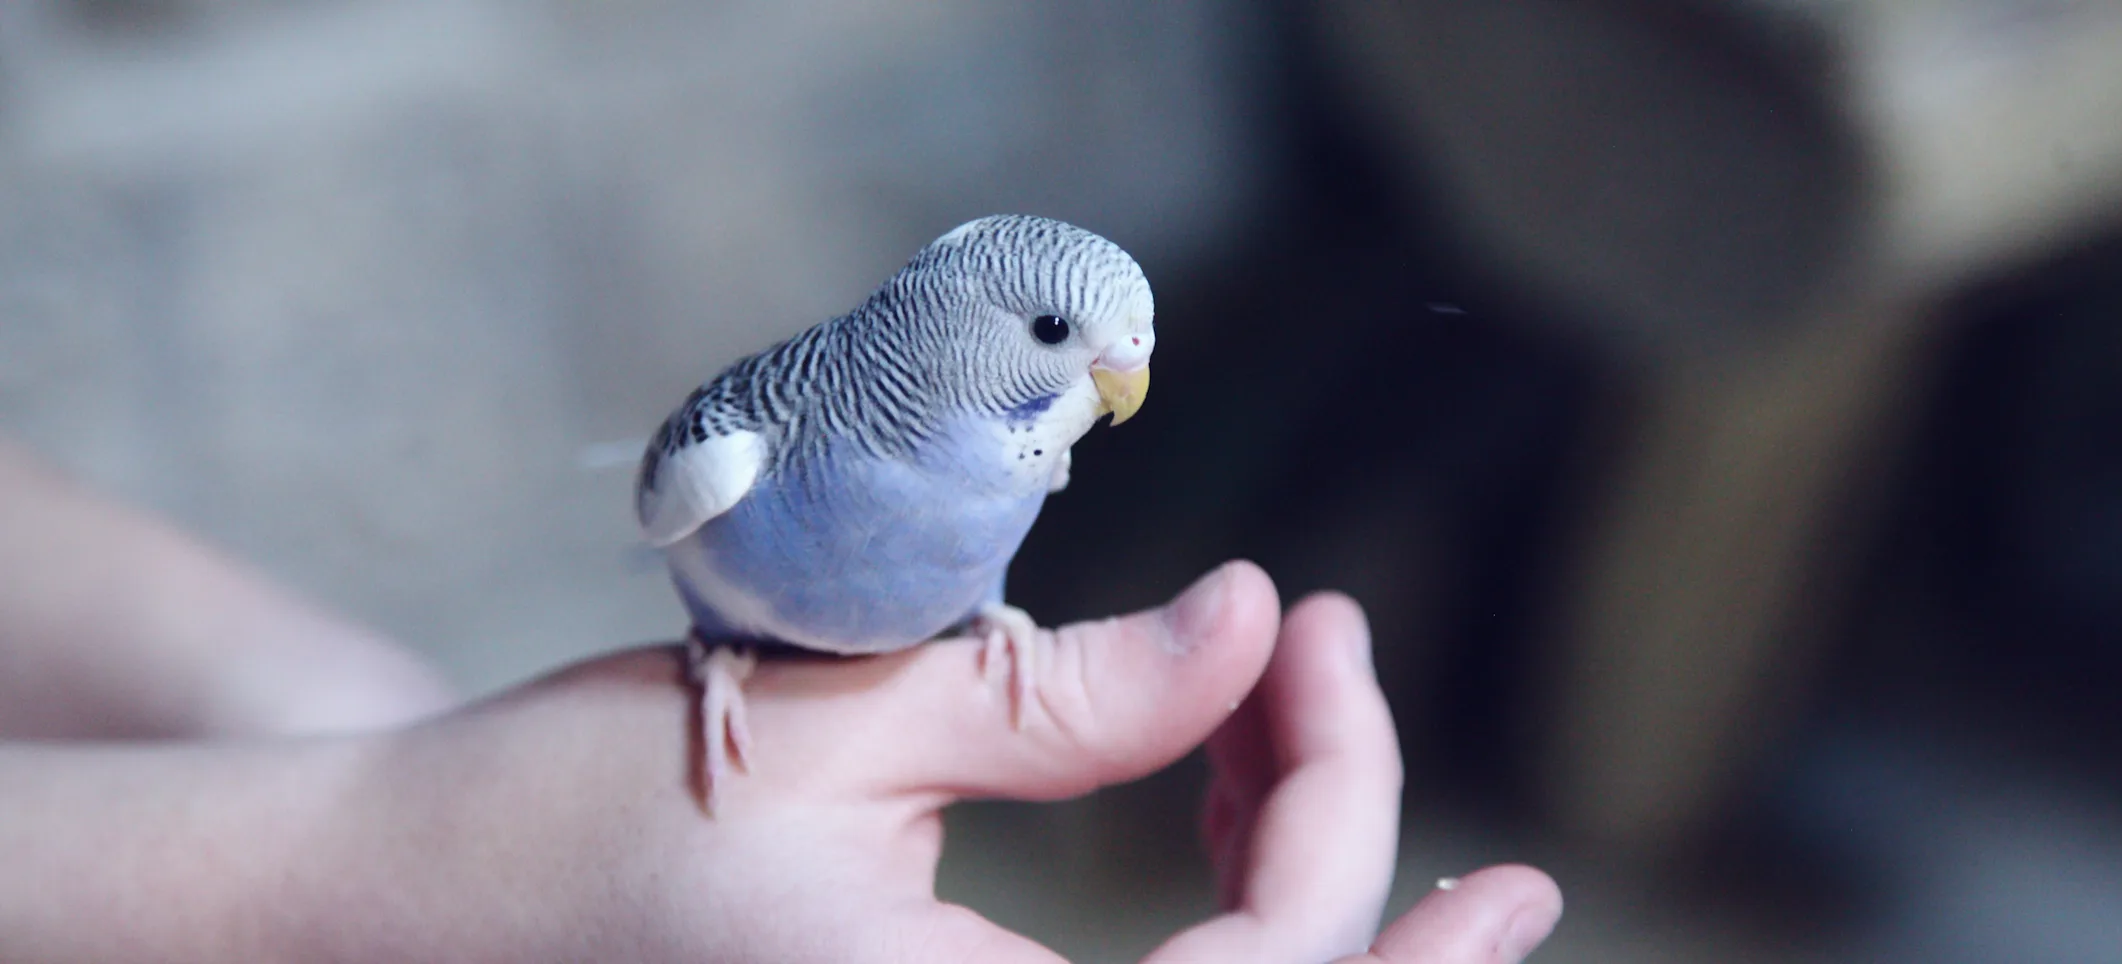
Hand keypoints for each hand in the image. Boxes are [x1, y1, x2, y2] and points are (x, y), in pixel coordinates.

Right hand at [286, 561, 1556, 962]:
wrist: (401, 911)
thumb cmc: (577, 813)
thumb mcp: (836, 723)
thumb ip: (1068, 694)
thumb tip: (1258, 621)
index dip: (1339, 796)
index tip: (1323, 628)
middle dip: (1367, 867)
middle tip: (1365, 686)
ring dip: (1300, 896)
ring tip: (1295, 722)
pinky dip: (1213, 930)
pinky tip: (1207, 805)